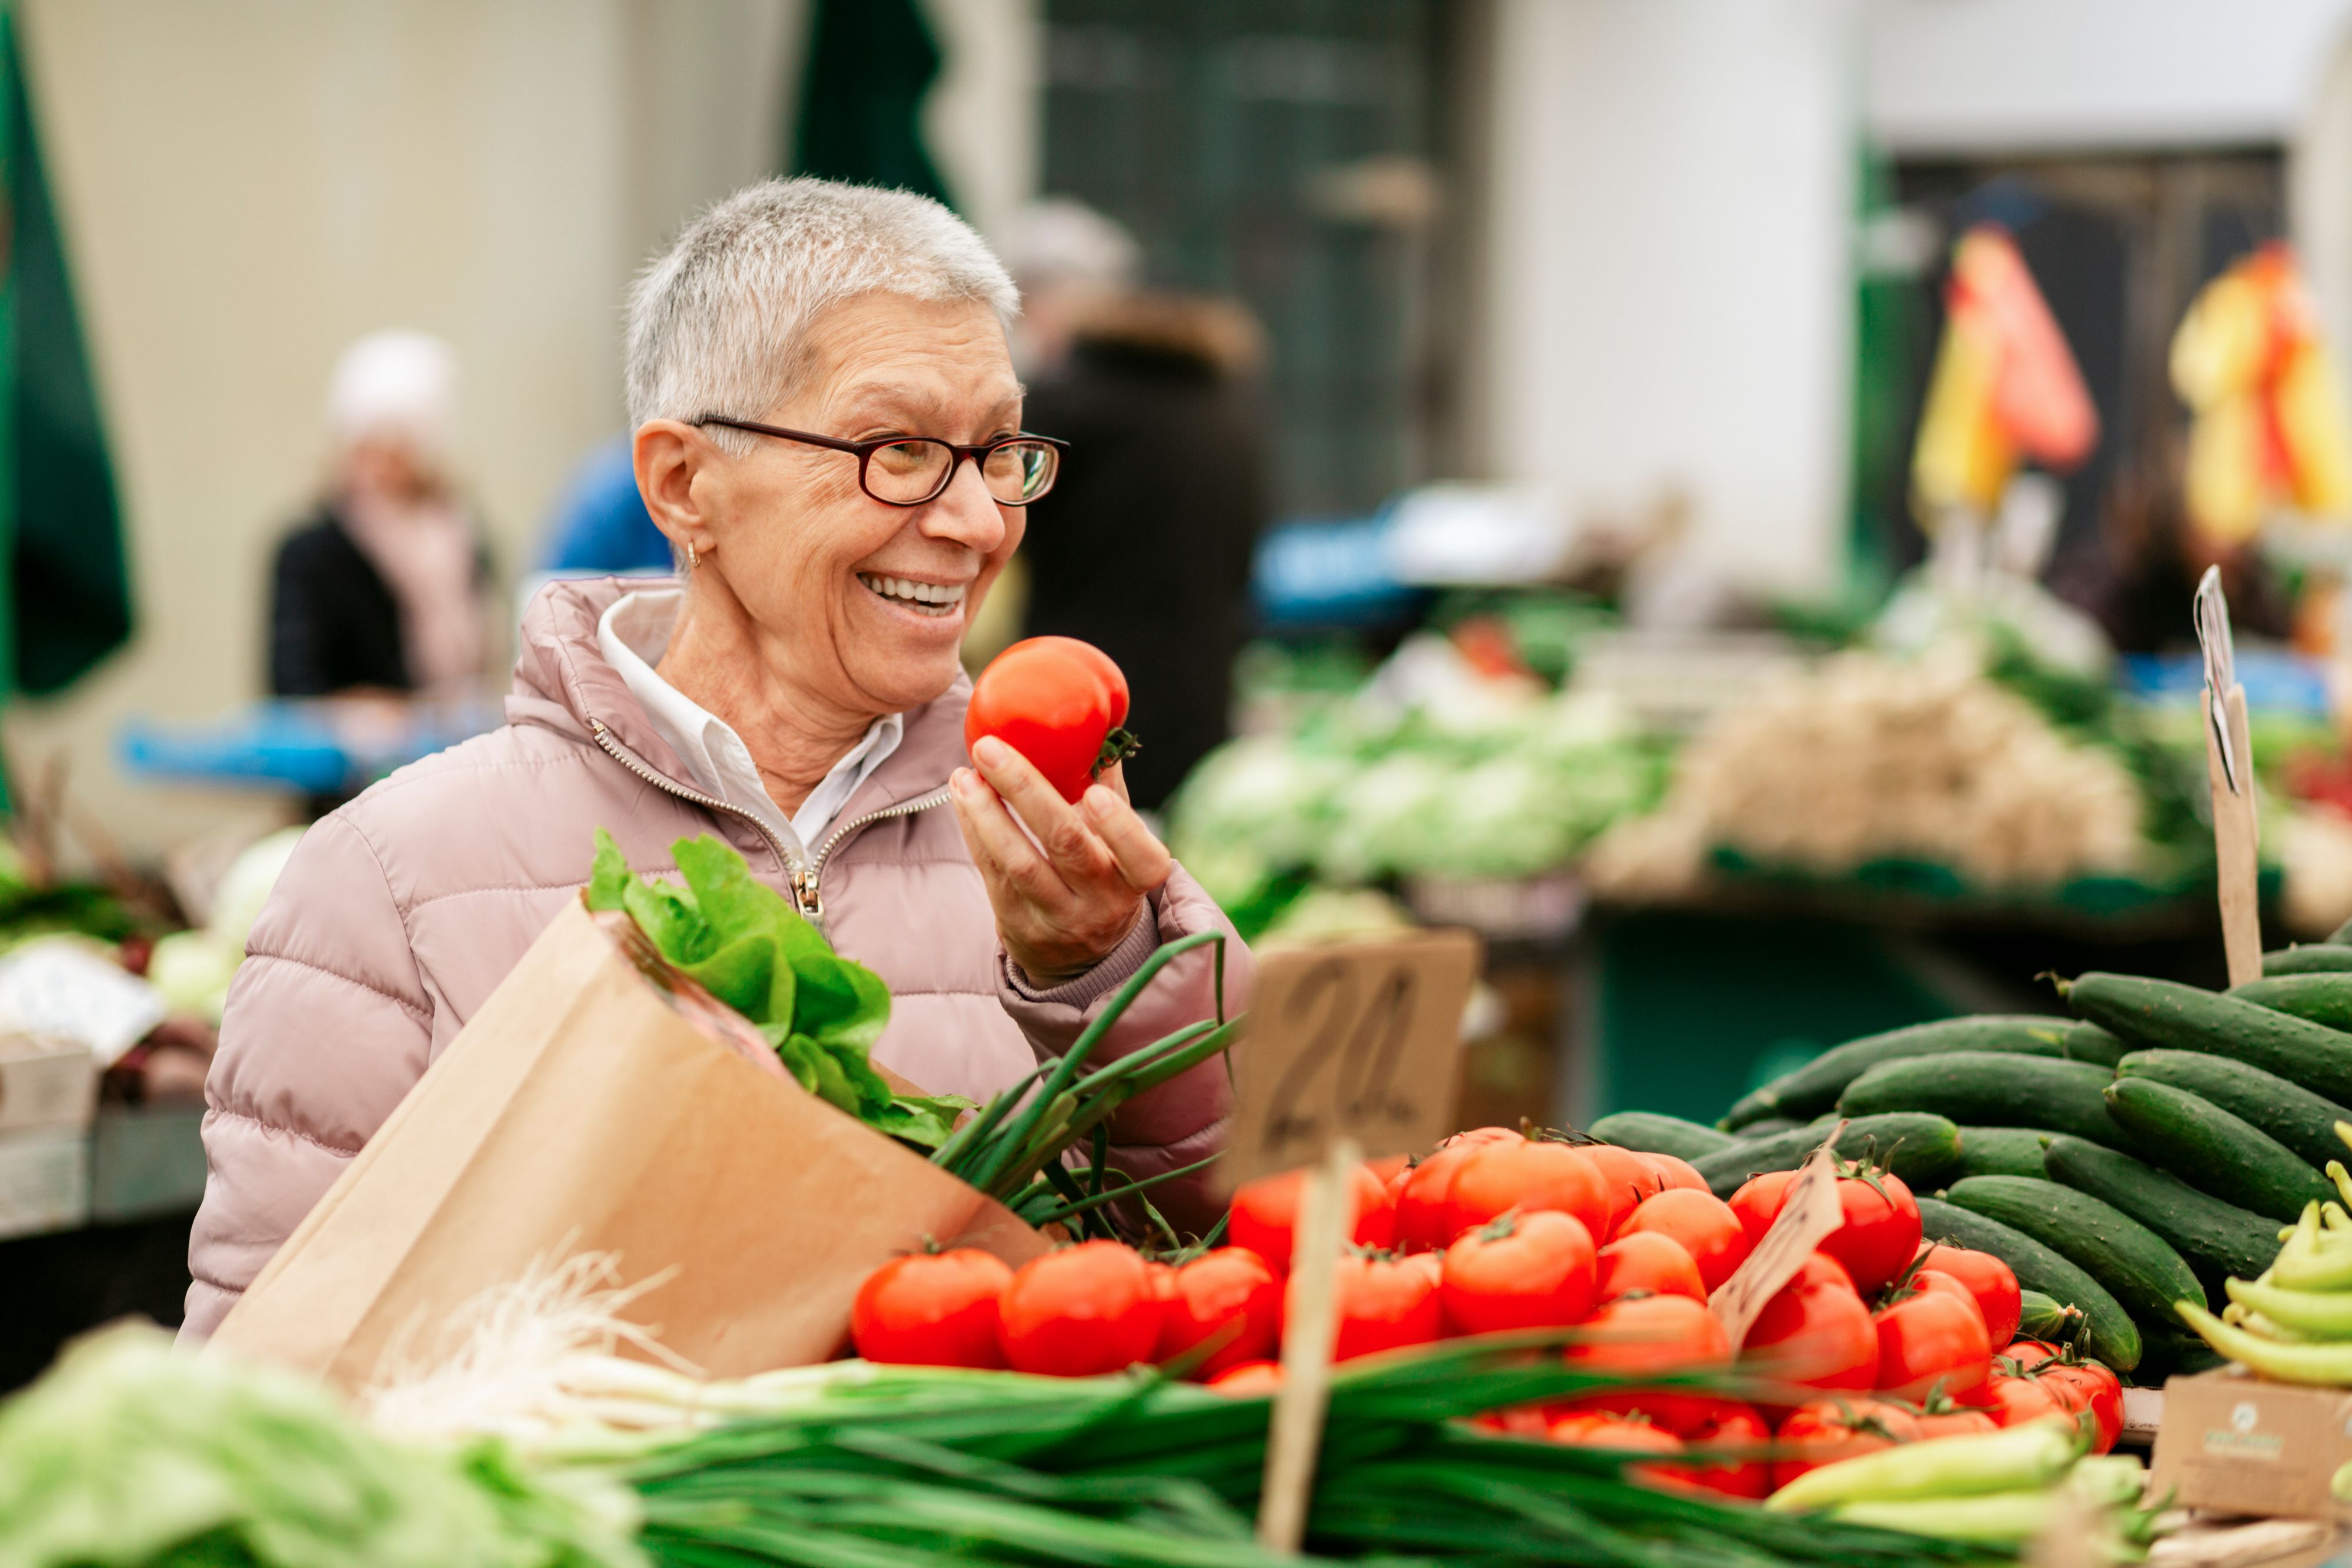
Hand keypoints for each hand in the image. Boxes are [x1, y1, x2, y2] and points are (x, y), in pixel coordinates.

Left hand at [951, 734, 1172, 984]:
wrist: (1079, 953)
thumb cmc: (1104, 875)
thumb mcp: (1120, 844)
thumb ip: (1111, 790)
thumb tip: (1095, 727)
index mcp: (1136, 879)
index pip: (1142, 859)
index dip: (1120, 829)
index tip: (1094, 793)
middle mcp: (1101, 904)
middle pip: (1065, 845)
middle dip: (1024, 790)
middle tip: (990, 749)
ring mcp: (1058, 919)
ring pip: (1019, 863)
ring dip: (985, 813)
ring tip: (964, 775)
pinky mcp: (1018, 926)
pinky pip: (992, 873)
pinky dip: (974, 831)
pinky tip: (963, 798)